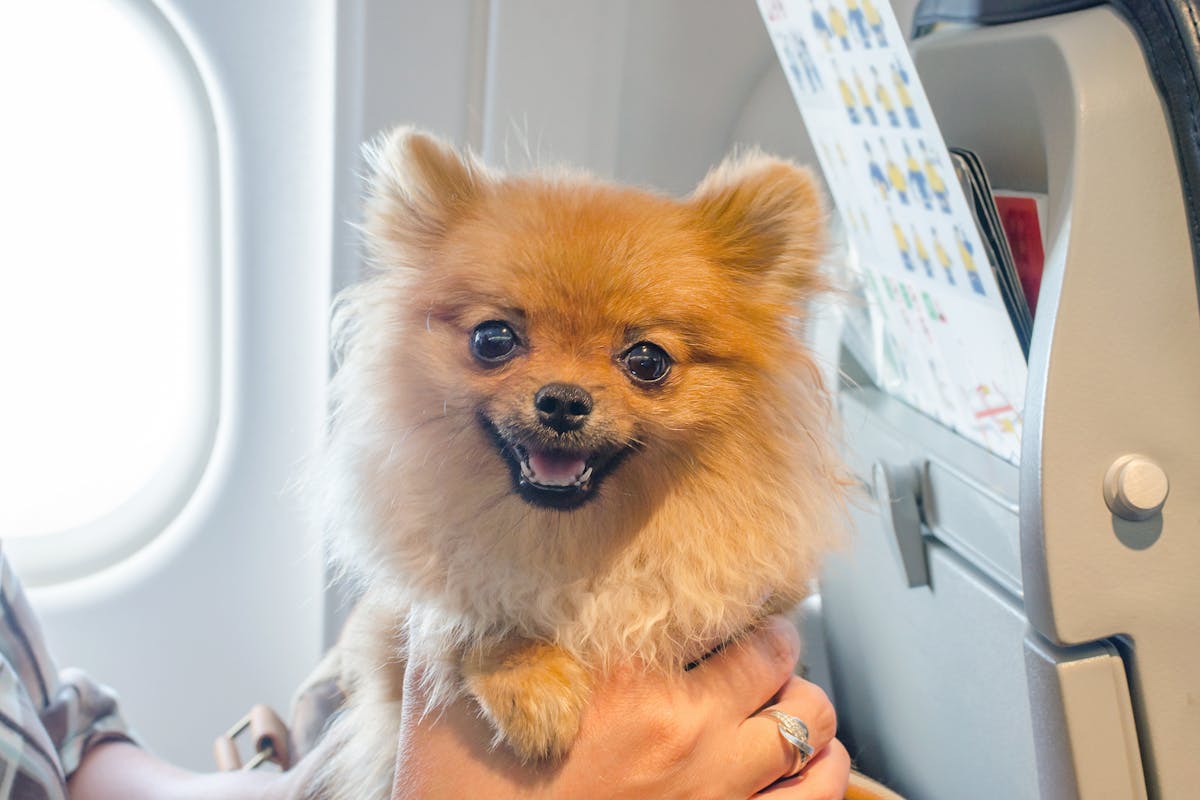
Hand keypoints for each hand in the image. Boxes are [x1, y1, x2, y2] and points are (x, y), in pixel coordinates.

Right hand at [392, 615, 849, 798]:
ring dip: (804, 703)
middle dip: (772, 641)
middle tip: (756, 641)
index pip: (716, 607)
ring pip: (812, 723)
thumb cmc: (457, 795)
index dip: (727, 595)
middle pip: (777, 656)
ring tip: (784, 697)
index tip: (723, 596)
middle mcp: (684, 730)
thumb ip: (467, 620)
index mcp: (622, 679)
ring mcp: (715, 792)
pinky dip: (823, 771)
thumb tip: (470, 571)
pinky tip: (805, 760)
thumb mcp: (448, 689)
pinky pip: (818, 799)